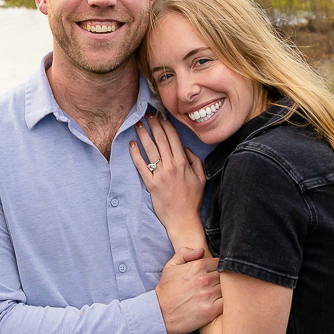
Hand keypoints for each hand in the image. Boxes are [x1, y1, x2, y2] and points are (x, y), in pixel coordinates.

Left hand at [131, 114, 206, 248]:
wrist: (183, 219)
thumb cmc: (192, 199)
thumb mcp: (201, 178)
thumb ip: (196, 161)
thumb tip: (186, 148)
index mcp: (184, 163)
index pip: (174, 138)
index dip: (167, 125)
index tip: (162, 116)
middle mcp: (171, 166)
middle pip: (161, 140)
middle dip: (154, 124)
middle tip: (148, 113)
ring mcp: (160, 175)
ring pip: (150, 149)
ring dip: (143, 134)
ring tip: (138, 123)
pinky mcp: (151, 184)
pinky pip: (141, 166)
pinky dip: (135, 154)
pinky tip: (131, 144)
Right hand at [155, 247, 222, 333]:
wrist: (160, 313)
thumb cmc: (166, 290)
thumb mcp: (170, 266)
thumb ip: (184, 253)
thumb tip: (201, 250)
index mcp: (196, 266)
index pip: (219, 262)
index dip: (220, 267)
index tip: (219, 273)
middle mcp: (204, 279)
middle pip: (226, 274)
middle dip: (225, 279)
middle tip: (222, 284)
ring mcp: (208, 295)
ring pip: (228, 288)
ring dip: (228, 290)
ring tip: (224, 293)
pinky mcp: (211, 310)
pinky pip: (228, 302)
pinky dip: (229, 302)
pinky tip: (224, 303)